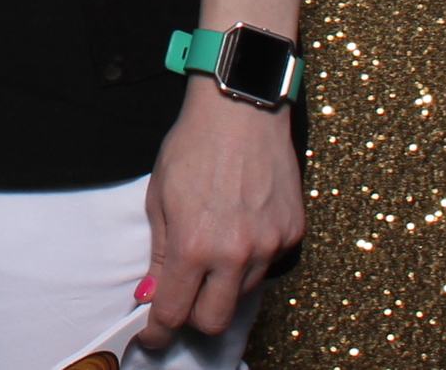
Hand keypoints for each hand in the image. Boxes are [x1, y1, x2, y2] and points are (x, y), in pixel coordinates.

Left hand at [137, 80, 304, 350]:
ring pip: (243, 293)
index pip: (175, 312)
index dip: (158, 331)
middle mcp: (235, 254)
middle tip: (183, 300)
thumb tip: (152, 295)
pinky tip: (241, 226)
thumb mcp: (159, 198)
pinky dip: (252, 258)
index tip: (152, 336)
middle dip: (195, 318)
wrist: (241, 110)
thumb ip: (160, 252)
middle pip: (215, 320)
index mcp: (194, 245)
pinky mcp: (293, 234)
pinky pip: (268, 264)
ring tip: (214, 247)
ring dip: (224, 284)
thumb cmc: (193, 146)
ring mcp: (269, 246)